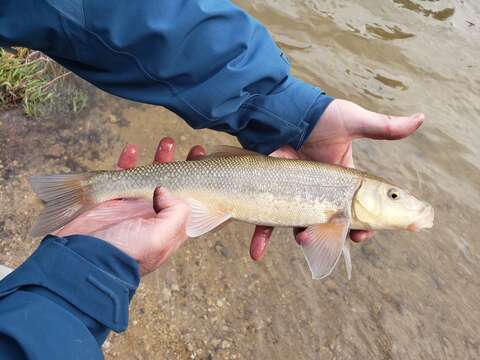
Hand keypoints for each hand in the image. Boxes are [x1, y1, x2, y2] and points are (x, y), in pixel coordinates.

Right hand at [56, 138, 203, 274]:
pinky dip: (127, 161)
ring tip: (167, 142)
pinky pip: (121, 174)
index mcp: (169, 227)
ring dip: (159, 158)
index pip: (190, 201)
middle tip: (194, 149)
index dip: (200, 182)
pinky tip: (132, 149)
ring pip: (150, 176)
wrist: (85, 258)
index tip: (205, 164)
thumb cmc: (127, 254)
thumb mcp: (161, 237)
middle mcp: (154, 215)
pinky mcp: (111, 199)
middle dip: (183, 166)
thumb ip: (175, 212)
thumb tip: (164, 189)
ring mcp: (133, 206)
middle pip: (173, 185)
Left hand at [249, 99, 423, 260]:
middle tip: (339, 241)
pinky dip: (262, 238)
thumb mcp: (354, 121)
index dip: (363, 224)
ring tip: (305, 240)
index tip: (364, 235)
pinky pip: (266, 219)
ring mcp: (295, 193)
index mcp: (343, 178)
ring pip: (301, 224)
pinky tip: (258, 254)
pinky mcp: (272, 193)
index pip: (358, 208)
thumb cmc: (320, 115)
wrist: (283, 110)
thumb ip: (384, 126)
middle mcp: (320, 189)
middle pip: (331, 222)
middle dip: (336, 236)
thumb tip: (421, 118)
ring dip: (304, 238)